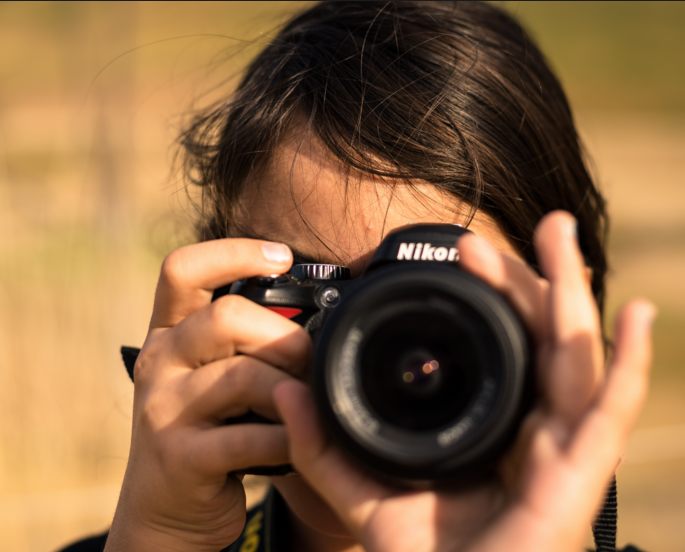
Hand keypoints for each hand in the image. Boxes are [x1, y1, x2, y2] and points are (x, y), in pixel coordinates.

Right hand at [105, 239, 310, 551]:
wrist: (167, 505)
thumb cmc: (206, 427)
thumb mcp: (212, 373)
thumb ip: (244, 342)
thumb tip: (317, 319)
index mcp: (169, 332)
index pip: (182, 269)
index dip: (233, 252)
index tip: (282, 257)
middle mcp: (158, 361)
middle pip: (226, 318)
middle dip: (285, 337)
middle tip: (310, 361)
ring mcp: (163, 409)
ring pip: (243, 376)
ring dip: (292, 390)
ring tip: (309, 404)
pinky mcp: (179, 456)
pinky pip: (249, 438)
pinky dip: (289, 438)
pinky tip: (300, 442)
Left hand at [274, 211, 654, 551]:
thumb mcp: (363, 495)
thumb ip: (325, 447)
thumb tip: (288, 392)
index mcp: (491, 427)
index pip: (499, 345)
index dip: (488, 294)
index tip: (462, 252)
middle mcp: (532, 430)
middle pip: (538, 336)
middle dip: (528, 275)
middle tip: (507, 227)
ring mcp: (560, 449)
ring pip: (574, 355)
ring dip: (571, 290)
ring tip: (559, 230)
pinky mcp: (579, 478)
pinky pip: (612, 413)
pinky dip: (630, 364)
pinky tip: (637, 314)